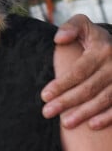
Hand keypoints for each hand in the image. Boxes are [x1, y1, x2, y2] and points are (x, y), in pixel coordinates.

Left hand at [41, 14, 111, 128]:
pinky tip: (92, 126)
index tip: (44, 96)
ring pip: (104, 99)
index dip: (61, 84)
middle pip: (89, 88)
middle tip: (47, 113)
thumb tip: (59, 39)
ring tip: (65, 123)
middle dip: (67, 102)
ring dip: (84, 113)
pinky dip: (108, 117)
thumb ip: (70, 27)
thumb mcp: (83, 25)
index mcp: (102, 50)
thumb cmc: (93, 38)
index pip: (79, 71)